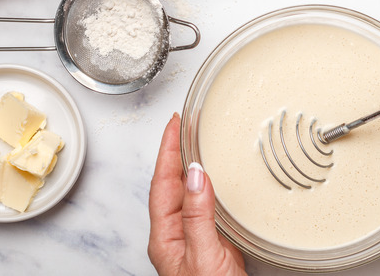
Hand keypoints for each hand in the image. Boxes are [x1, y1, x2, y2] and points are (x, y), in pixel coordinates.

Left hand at [148, 113, 245, 275]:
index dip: (166, 151)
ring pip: (186, 193)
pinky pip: (204, 205)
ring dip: (191, 165)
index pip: (162, 183)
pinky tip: (217, 179)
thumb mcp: (205, 256)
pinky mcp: (211, 244)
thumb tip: (196, 174)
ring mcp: (192, 239)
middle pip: (169, 184)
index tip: (174, 124)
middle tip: (186, 124)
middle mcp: (175, 235)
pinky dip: (209, 185)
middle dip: (175, 152)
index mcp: (166, 236)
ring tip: (197, 141)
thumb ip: (198, 216)